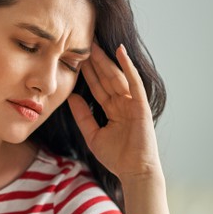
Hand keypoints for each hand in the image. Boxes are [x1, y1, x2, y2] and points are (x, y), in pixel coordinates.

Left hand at [67, 44, 162, 182]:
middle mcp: (123, 103)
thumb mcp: (92, 135)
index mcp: (113, 109)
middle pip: (106, 78)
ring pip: (116, 77)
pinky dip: (127, 66)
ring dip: (106, 60)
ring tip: (94, 44)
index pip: (98, 87)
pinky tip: (120, 51)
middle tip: (83, 42)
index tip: (75, 57)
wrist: (134, 171)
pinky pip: (133, 82)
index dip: (87, 73)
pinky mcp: (141, 105)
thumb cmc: (117, 157)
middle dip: (94, 61)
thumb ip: (83, 116)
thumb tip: (71, 97)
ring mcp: (133, 103)